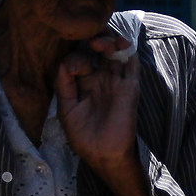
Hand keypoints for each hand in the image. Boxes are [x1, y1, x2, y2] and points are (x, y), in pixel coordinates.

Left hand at [59, 32, 142, 178]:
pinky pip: (132, 63)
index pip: (81, 58)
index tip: (73, 70)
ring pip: (116, 51)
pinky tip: (120, 44)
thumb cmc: (84, 137)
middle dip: (94, 39)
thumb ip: (64, 84)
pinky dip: (128, 49)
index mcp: (84, 84)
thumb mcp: (66, 108)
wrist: (104, 155)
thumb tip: (67, 61)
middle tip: (90, 41)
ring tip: (100, 43)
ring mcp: (116, 81)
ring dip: (109, 41)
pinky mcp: (130, 87)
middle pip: (100, 50)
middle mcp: (101, 79)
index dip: (76, 58)